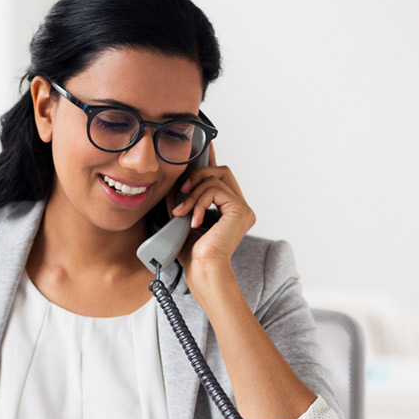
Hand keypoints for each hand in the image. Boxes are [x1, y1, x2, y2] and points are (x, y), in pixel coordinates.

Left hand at [170, 143, 255, 288]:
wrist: (201, 271)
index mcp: (228, 210)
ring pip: (215, 179)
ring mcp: (242, 209)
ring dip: (193, 194)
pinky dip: (198, 202)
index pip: (220, 177)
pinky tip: (193, 220)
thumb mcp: (181, 219)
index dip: (209, 161)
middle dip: (197, 175)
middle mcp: (239, 208)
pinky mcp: (241, 211)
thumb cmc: (191, 254)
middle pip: (221, 171)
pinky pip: (215, 190)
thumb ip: (182, 200)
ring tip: (181, 213)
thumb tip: (176, 182)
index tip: (202, 146)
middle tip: (182, 190)